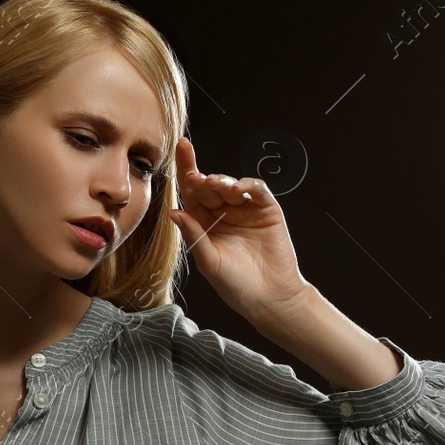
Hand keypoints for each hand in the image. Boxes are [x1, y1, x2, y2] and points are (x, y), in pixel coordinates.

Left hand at [169, 137, 310, 322]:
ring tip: (218, 186)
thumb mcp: (209, 261)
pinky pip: (257, 190)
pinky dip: (249, 185)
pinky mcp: (267, 211)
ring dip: (223, 182)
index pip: (192, 191)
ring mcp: (246, 210)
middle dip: (203, 178)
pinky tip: (240, 188)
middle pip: (210, 185)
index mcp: (203, 222)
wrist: (270, 298)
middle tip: (198, 179)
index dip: (186, 169)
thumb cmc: (236, 285)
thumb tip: (174, 212)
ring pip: (232, 185)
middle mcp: (223, 212)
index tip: (180, 147)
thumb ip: (194, 235)